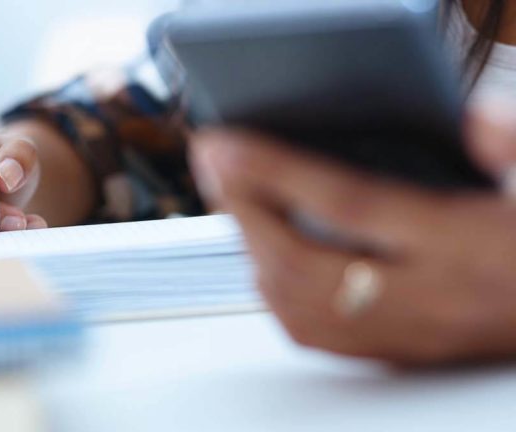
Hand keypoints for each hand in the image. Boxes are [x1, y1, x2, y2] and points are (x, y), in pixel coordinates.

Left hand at [191, 103, 515, 364]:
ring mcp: (405, 331)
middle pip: (302, 258)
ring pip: (297, 303)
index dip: (275, 171)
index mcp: (460, 244)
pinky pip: (315, 334)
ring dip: (250, 248)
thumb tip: (470, 113)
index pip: (347, 203)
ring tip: (230, 200)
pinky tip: (262, 259)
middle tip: (211, 166)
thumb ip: (511, 147)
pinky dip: (272, 292)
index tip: (224, 146)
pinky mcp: (395, 353)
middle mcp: (424, 296)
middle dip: (242, 208)